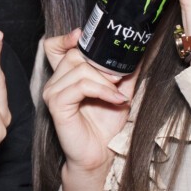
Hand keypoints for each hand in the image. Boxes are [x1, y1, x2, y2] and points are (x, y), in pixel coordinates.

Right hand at [41, 29, 134, 175]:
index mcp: (66, 76)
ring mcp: (53, 92)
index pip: (54, 46)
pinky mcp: (56, 105)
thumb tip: (137, 52)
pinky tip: (115, 99)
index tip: (84, 36)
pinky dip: (102, 90)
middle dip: (100, 63)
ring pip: (79, 69)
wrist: (101, 154)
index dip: (67, 38)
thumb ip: (124, 71)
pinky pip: (81, 86)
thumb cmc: (106, 125)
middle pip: (74, 54)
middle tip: (118, 78)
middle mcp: (56, 81)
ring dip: (104, 80)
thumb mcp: (119, 92)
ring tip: (118, 94)